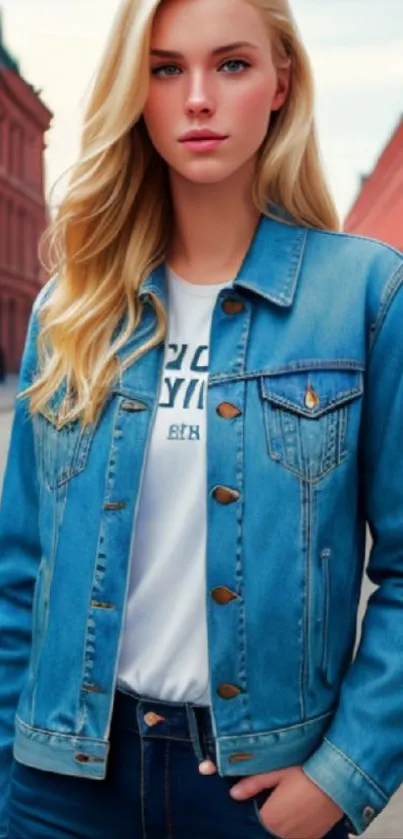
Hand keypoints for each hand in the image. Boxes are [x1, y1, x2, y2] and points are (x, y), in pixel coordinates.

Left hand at [228, 765, 343, 838]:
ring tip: (284, 805)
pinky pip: (298, 837)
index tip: (255, 801)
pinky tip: (296, 813)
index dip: (252, 811)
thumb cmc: (307, 771)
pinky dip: (294, 829)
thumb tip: (233, 794)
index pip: (253, 823)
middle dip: (266, 818)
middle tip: (272, 800)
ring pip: (282, 835)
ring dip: (280, 825)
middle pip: (267, 831)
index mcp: (271, 819)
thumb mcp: (277, 771)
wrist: (341, 779)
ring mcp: (301, 838)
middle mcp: (284, 834)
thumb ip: (254, 784)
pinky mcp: (315, 837)